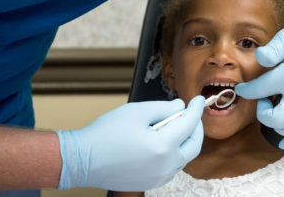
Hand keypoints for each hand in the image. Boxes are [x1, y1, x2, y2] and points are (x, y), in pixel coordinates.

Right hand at [56, 96, 204, 190]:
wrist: (83, 160)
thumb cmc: (106, 133)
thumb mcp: (137, 111)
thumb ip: (165, 108)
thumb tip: (180, 107)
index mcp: (163, 147)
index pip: (189, 124)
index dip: (196, 109)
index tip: (200, 100)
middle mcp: (165, 166)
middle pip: (193, 145)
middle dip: (195, 127)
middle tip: (190, 113)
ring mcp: (159, 178)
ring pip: (184, 157)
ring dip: (185, 140)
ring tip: (173, 124)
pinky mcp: (151, 183)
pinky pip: (172, 166)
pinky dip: (174, 152)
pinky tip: (163, 140)